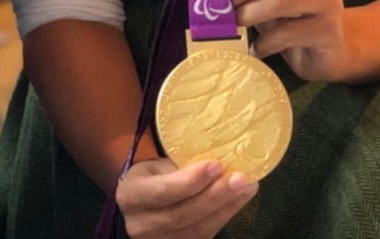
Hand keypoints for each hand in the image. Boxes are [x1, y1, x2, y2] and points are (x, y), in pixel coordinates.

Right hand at [116, 158, 257, 238]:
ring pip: (196, 230)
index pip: (163, 191)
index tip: (216, 165)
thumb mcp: (159, 164)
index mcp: (132, 194)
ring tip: (247, 187)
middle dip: (215, 196)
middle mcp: (140, 224)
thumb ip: (181, 164)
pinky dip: (225, 216)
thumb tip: (222, 148)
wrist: (143, 201)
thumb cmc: (155, 173)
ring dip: (226, 207)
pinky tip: (240, 199)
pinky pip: (204, 235)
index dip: (190, 181)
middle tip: (241, 178)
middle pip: (182, 214)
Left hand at [212, 0, 348, 81]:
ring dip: (251, 14)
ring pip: (281, 1)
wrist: (329, 51)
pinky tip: (256, 49)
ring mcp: (329, 0)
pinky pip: (288, 33)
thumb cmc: (295, 17)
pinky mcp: (328, 30)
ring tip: (236, 25)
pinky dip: (265, 42)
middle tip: (224, 7)